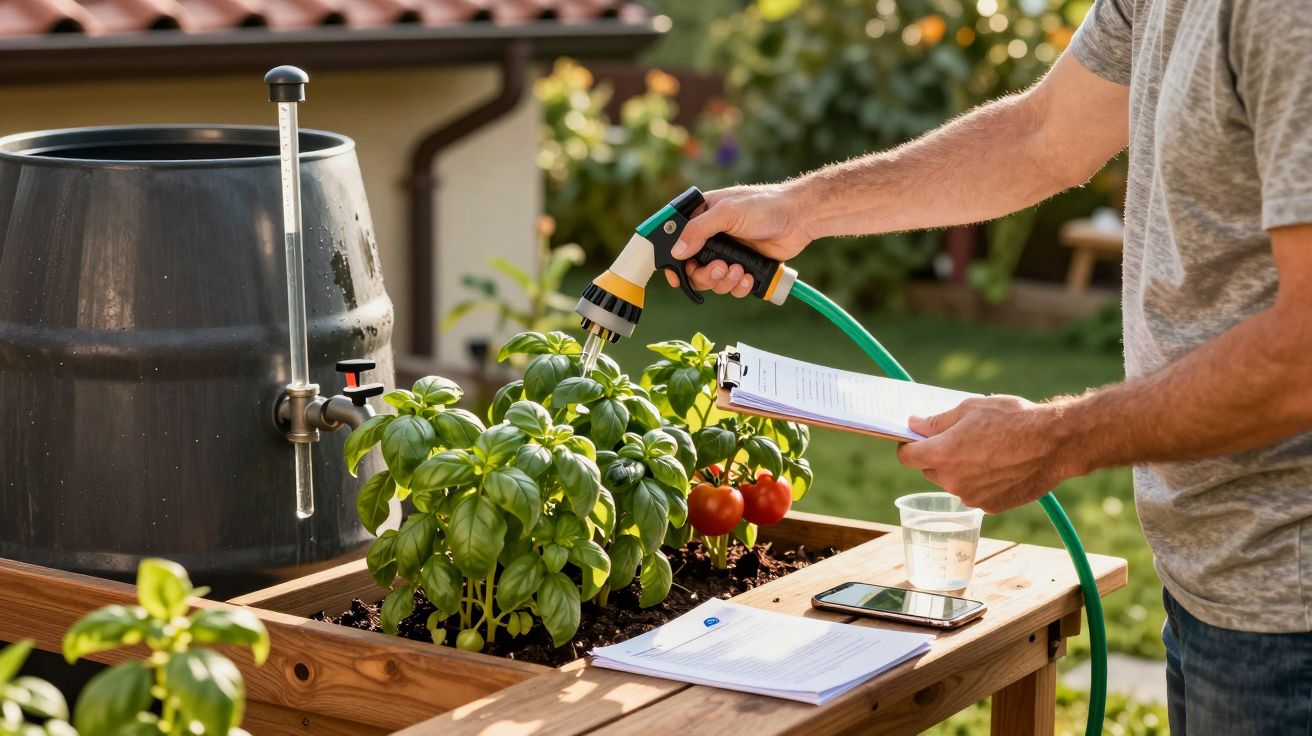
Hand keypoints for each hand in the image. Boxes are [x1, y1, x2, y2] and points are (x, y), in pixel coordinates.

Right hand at [664, 183, 813, 295]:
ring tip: (739, 270)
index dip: (673, 260)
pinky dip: (738, 286)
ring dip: (723, 281)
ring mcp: (728, 253)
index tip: (675, 275)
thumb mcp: (727, 212)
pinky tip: (749, 276)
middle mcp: (712, 237)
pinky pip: (732, 286)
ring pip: (712, 281)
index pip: (677, 241)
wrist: (799, 217)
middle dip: (705, 274)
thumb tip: (677, 251)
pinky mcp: (744, 267)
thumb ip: (699, 230)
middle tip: (720, 268)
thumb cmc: (764, 205)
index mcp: (702, 218)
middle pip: (693, 268)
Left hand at [895, 396, 1077, 512]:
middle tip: (960, 439)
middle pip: (930, 470)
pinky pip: (976, 493)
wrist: (1055, 443)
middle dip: (938, 456)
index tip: (915, 439)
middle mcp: (952, 481)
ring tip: (987, 451)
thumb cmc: (1012, 419)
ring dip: (960, 470)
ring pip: (953, 483)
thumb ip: (937, 421)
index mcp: (942, 454)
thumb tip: (914, 424)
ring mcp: (972, 497)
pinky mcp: (991, 507)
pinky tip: (1001, 466)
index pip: (907, 456)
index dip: (908, 446)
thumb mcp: (969, 409)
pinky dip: (981, 482)